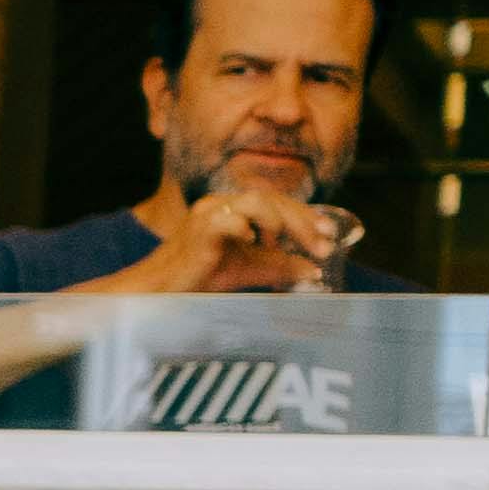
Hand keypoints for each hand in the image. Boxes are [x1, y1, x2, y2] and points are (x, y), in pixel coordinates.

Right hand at [139, 165, 340, 302]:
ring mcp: (207, 215)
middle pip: (270, 198)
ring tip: (291, 242)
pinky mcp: (196, 231)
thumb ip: (278, 267)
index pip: (277, 202)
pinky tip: (256, 241)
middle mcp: (221, 205)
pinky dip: (243, 228)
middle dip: (301, 220)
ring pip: (252, 201)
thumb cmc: (197, 278)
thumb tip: (314, 271)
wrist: (158, 291)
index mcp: (233, 210)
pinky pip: (225, 220)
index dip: (306, 215)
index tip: (330, 233)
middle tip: (322, 244)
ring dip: (279, 220)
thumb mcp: (248, 270)